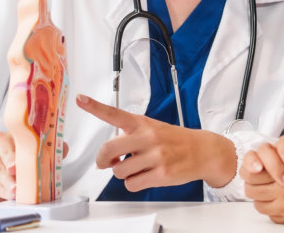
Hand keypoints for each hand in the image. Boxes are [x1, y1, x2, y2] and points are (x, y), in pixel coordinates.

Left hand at [77, 94, 236, 190]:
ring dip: (123, 173)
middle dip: (102, 160)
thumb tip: (108, 156)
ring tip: (138, 167)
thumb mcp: (152, 129)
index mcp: (142, 123)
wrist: (203, 151)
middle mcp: (148, 137)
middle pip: (108, 149)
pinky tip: (146, 176)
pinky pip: (132, 184)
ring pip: (119, 171)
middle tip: (105, 163)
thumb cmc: (173, 140)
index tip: (80, 98)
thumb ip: (129, 137)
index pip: (115, 113)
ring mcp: (155, 156)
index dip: (95, 106)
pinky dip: (134, 183)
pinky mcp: (162, 174)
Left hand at [246, 111, 283, 228]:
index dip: (253, 165)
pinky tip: (280, 197)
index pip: (253, 172)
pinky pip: (270, 215)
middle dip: (254, 179)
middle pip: (252, 189)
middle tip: (261, 173)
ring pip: (259, 204)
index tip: (258, 163)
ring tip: (269, 184)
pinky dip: (271, 206)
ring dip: (261, 194)